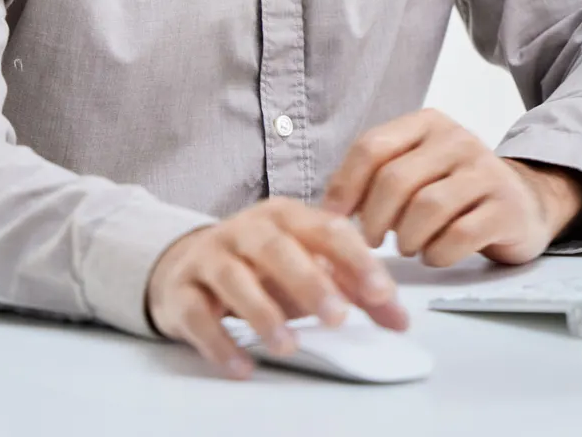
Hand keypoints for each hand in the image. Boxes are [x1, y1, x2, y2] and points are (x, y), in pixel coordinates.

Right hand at [146, 197, 407, 378]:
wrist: (186, 265)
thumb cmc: (260, 266)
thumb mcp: (308, 267)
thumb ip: (354, 290)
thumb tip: (399, 319)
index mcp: (285, 216)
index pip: (326, 229)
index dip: (356, 260)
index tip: (382, 294)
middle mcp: (245, 230)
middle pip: (276, 248)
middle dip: (309, 282)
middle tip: (337, 317)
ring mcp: (209, 258)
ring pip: (233, 278)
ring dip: (263, 313)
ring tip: (289, 346)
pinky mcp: (181, 291)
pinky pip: (197, 315)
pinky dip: (219, 342)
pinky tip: (242, 365)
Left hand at [322, 108, 581, 267]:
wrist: (524, 202)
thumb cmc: (454, 190)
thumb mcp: (416, 168)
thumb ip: (375, 178)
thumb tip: (326, 209)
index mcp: (427, 124)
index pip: (371, 147)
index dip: (344, 187)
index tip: (334, 218)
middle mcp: (458, 140)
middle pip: (396, 180)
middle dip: (373, 219)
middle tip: (369, 241)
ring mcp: (486, 172)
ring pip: (427, 208)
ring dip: (406, 238)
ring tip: (407, 246)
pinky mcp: (506, 208)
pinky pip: (459, 236)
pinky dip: (437, 253)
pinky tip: (435, 254)